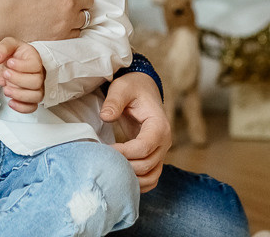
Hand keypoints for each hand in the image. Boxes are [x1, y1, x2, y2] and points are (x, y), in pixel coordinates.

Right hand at [0, 0, 93, 52]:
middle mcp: (69, 2)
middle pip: (87, 1)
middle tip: (64, 1)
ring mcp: (65, 22)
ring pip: (84, 18)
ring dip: (77, 14)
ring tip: (62, 14)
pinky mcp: (59, 38)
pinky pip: (76, 34)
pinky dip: (71, 30)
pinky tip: (59, 26)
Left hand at [0, 37, 44, 113]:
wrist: (13, 61)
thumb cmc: (13, 53)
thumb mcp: (7, 44)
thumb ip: (1, 49)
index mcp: (35, 59)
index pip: (36, 65)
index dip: (22, 66)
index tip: (9, 63)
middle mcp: (39, 73)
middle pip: (37, 82)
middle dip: (18, 80)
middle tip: (5, 74)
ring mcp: (37, 87)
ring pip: (37, 96)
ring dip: (19, 95)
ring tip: (6, 90)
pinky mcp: (32, 98)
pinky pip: (32, 107)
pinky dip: (22, 107)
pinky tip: (11, 102)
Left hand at [100, 72, 170, 192]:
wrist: (143, 89)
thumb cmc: (132, 88)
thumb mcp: (121, 88)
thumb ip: (114, 102)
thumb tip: (105, 116)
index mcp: (159, 125)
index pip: (144, 147)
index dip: (124, 152)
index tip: (105, 150)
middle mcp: (165, 141)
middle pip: (147, 164)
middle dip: (125, 166)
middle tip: (104, 161)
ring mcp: (161, 151)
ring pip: (151, 176)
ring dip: (132, 178)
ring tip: (111, 171)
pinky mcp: (155, 157)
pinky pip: (152, 177)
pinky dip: (139, 183)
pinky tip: (121, 177)